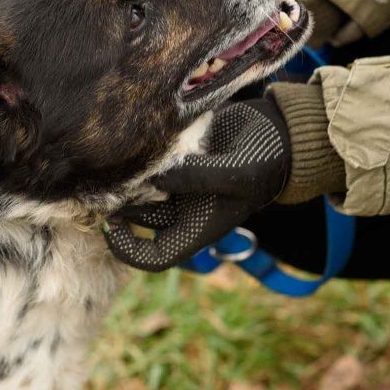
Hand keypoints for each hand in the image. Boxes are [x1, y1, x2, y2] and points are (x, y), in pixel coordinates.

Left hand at [105, 98, 290, 271]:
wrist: (279, 132)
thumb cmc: (263, 162)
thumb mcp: (234, 173)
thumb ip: (194, 177)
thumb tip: (151, 173)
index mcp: (197, 228)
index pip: (154, 257)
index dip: (126, 249)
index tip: (110, 224)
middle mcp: (185, 212)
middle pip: (139, 219)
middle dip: (121, 203)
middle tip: (110, 178)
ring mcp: (180, 187)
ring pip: (140, 191)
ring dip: (129, 179)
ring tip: (121, 157)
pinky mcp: (179, 161)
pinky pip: (151, 167)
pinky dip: (141, 158)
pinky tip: (135, 139)